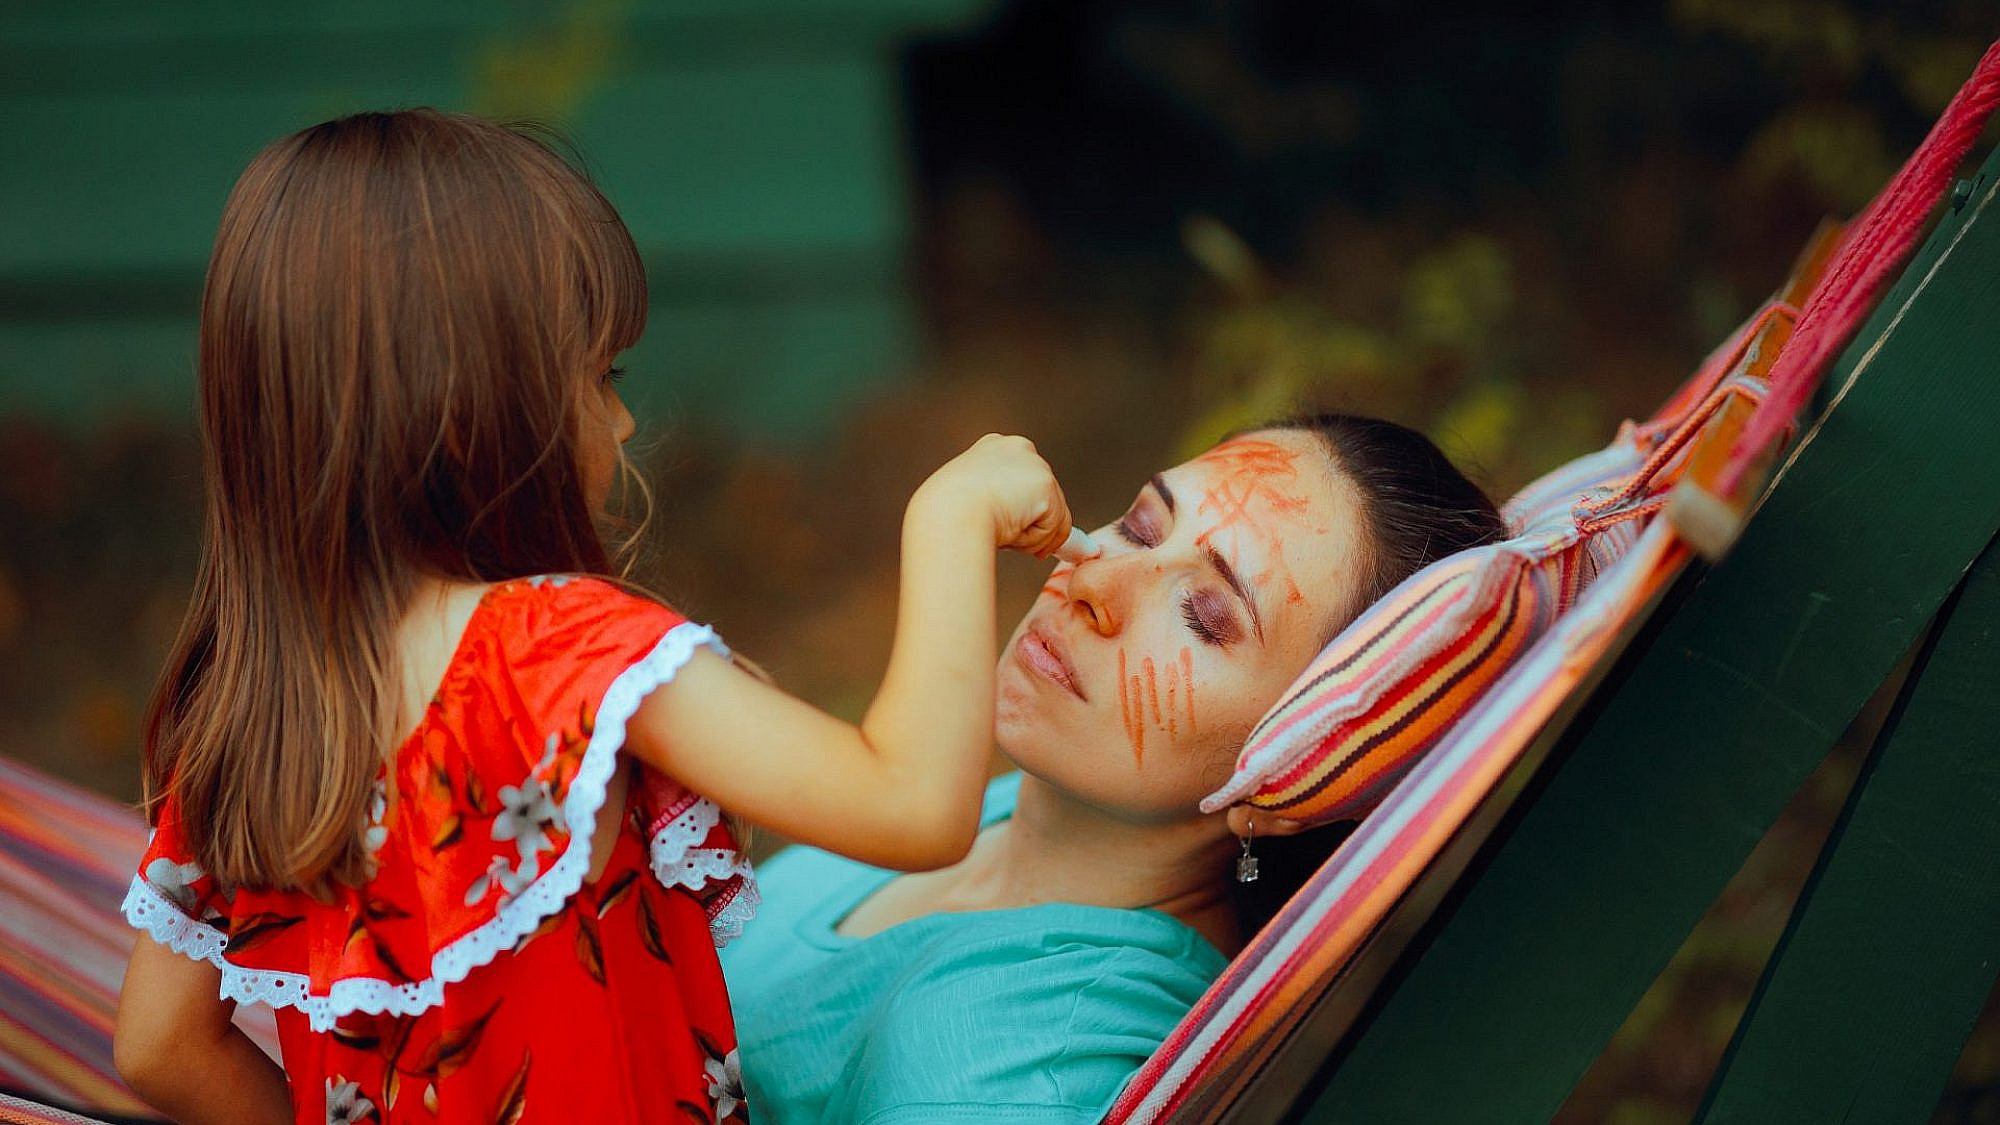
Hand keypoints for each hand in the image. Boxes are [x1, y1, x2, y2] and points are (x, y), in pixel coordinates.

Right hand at [916, 434, 1074, 557]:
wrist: (947, 512)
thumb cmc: (946, 514)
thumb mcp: (968, 502)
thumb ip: (996, 503)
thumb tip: (1020, 527)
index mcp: (994, 448)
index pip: (1022, 482)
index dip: (1021, 510)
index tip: (1008, 529)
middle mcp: (1018, 449)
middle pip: (1043, 497)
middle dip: (1031, 525)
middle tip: (1006, 538)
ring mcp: (1034, 464)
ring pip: (1051, 516)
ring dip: (1029, 536)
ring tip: (999, 533)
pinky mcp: (1046, 484)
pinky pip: (1054, 528)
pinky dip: (1034, 541)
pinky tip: (1010, 533)